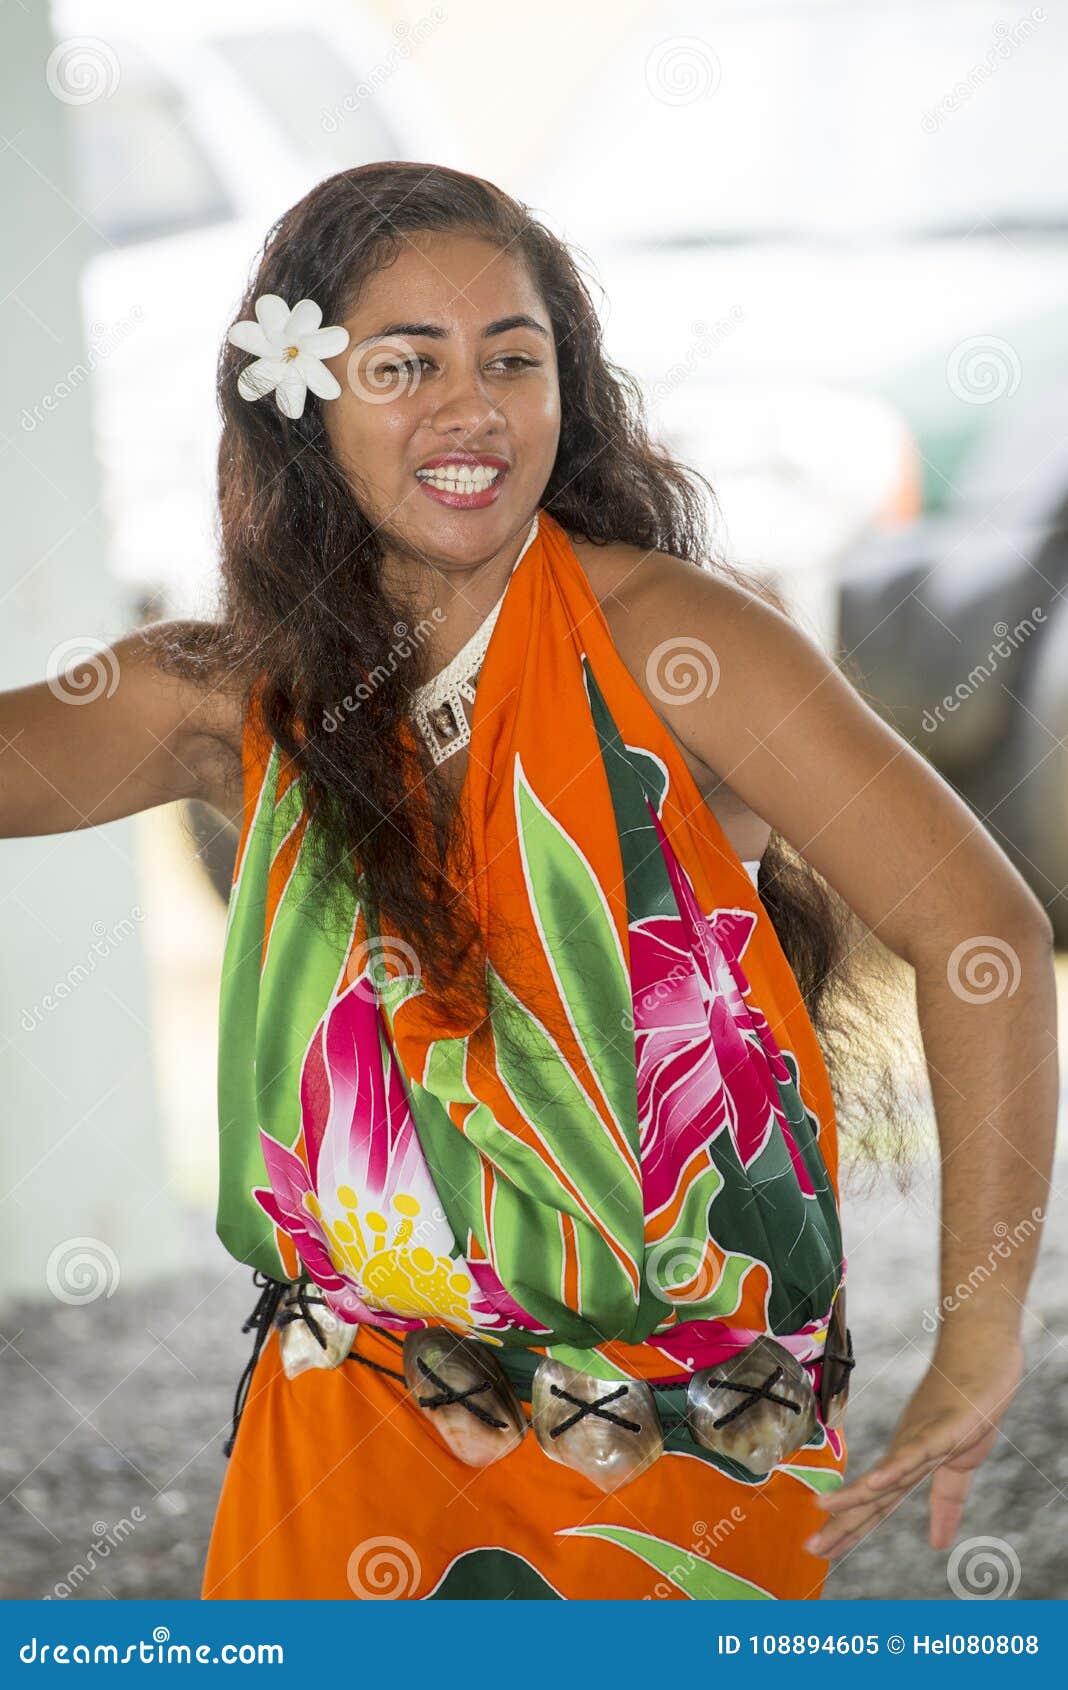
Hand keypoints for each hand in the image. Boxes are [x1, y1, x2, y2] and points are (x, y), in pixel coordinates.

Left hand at [803, 1328, 1023, 1561]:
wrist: (982, 1350)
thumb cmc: (970, 1402)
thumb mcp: (962, 1462)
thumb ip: (946, 1500)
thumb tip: (937, 1544)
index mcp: (909, 1461)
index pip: (875, 1504)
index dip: (849, 1528)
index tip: (820, 1550)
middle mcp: (907, 1450)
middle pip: (872, 1495)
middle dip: (841, 1522)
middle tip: (809, 1548)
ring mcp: (924, 1437)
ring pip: (887, 1473)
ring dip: (856, 1494)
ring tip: (824, 1510)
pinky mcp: (946, 1427)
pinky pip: (918, 1450)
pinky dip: (897, 1467)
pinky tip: (877, 1482)